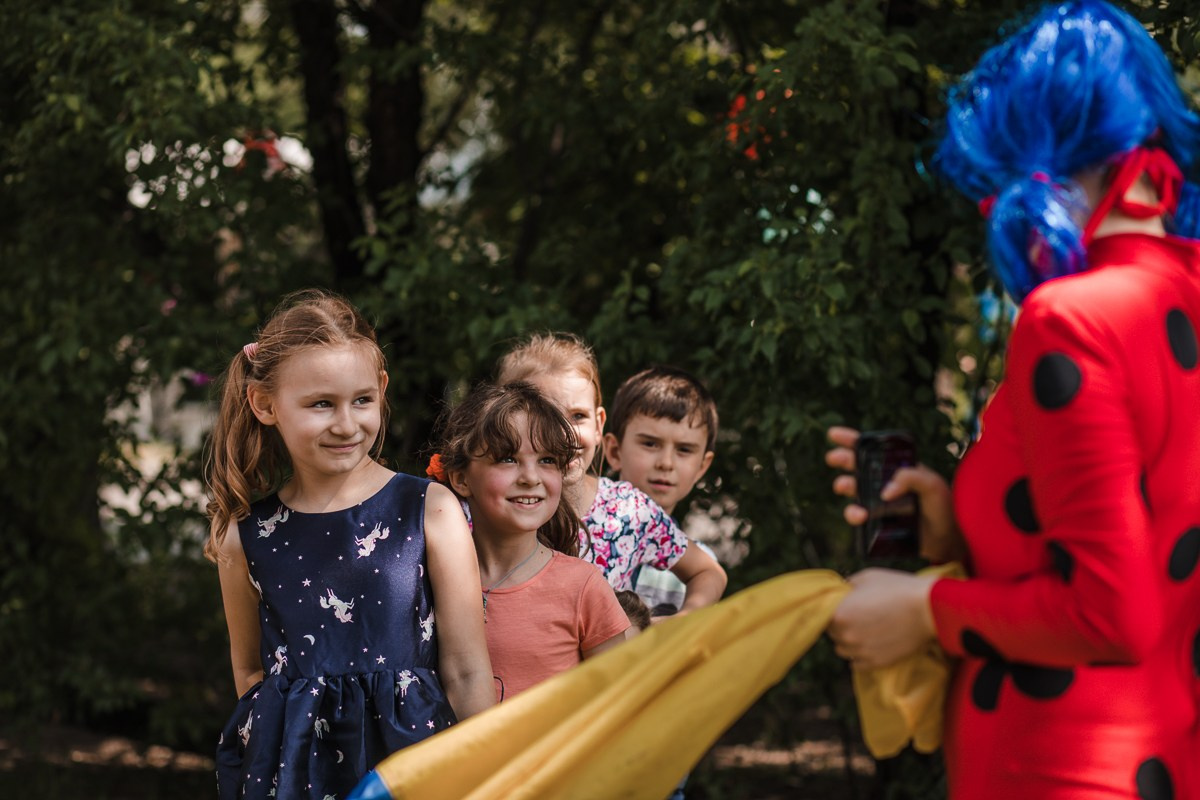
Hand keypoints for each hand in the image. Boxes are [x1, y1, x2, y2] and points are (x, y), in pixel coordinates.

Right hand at [825, 426, 964, 562]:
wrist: (947, 540)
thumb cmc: (943, 507)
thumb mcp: (932, 485)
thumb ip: (909, 478)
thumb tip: (884, 492)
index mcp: (897, 467)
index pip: (873, 449)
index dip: (852, 440)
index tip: (834, 434)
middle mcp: (884, 481)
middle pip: (856, 466)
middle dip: (841, 459)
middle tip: (833, 459)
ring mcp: (878, 502)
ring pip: (852, 490)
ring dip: (844, 485)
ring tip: (845, 487)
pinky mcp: (875, 522)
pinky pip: (856, 515)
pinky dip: (853, 514)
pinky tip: (861, 516)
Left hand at [828, 568, 937, 668]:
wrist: (928, 609)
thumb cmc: (897, 588)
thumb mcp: (867, 577)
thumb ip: (847, 585)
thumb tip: (839, 592)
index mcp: (839, 614)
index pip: (824, 616)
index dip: (835, 609)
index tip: (845, 605)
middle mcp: (846, 636)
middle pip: (833, 633)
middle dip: (841, 625)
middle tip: (858, 616)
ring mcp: (861, 651)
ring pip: (843, 650)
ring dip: (849, 641)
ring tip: (865, 630)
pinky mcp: (876, 663)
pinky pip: (856, 664)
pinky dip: (859, 656)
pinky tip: (869, 644)